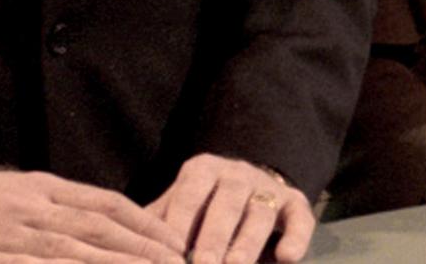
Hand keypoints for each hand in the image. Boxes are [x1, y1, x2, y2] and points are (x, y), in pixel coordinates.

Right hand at [0, 164, 184, 263]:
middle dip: (140, 251)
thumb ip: (73, 204)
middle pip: (96, 231)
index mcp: (47, 188)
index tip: (175, 243)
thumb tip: (125, 222)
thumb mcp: (31, 189)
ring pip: (67, 255)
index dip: (145, 224)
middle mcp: (32, 210)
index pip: (108, 205)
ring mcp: (6, 238)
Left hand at [147, 153, 313, 262]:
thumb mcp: (175, 209)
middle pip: (227, 203)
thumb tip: (125, 247)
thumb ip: (156, 226)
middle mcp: (238, 174)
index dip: (180, 224)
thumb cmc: (199, 208)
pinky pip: (300, 218)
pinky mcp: (296, 203)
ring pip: (260, 212)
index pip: (189, 195)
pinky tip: (287, 258)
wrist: (245, 190)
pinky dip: (297, 237)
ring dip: (248, 242)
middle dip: (215, 237)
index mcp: (202, 170)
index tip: (169, 253)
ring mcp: (269, 187)